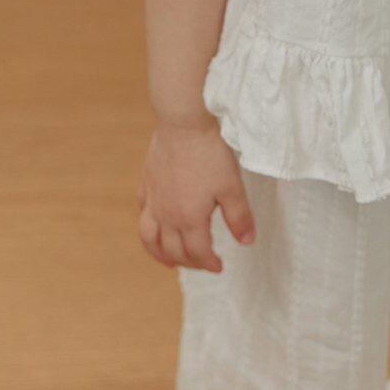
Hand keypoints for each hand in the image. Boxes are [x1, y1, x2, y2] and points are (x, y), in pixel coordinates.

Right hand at [137, 119, 256, 272]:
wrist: (183, 123)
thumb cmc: (210, 153)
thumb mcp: (232, 186)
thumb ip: (239, 217)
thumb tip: (247, 243)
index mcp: (190, 219)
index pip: (198, 253)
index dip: (209, 264)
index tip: (219, 267)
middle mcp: (167, 215)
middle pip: (173, 251)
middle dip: (189, 263)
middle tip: (201, 263)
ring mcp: (153, 200)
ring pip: (149, 238)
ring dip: (159, 254)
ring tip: (168, 261)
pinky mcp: (146, 183)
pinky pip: (142, 214)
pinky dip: (148, 228)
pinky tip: (155, 225)